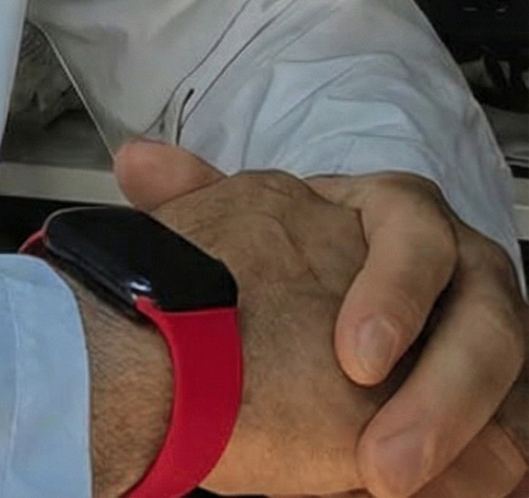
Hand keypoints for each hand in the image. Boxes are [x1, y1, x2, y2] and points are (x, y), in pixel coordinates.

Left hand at [115, 141, 527, 497]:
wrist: (312, 338)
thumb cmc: (287, 282)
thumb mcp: (254, 233)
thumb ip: (200, 198)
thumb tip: (135, 161)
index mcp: (404, 217)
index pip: (416, 236)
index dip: (396, 293)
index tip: (352, 361)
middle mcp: (468, 274)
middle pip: (489, 328)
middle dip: (441, 402)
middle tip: (381, 470)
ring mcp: (499, 343)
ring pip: (517, 403)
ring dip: (468, 457)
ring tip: (399, 495)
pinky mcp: (510, 410)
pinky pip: (521, 450)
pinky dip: (492, 481)